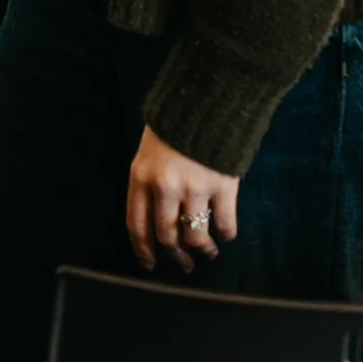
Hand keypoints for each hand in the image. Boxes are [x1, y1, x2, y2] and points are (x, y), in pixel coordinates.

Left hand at [125, 127, 239, 275]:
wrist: (205, 96)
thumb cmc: (174, 125)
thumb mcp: (148, 152)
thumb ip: (148, 184)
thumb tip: (155, 224)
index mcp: (141, 176)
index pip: (137, 225)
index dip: (143, 251)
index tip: (151, 265)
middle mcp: (165, 186)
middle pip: (167, 237)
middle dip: (176, 257)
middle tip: (184, 265)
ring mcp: (194, 187)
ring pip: (196, 237)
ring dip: (202, 251)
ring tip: (207, 252)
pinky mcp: (222, 185)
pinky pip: (224, 224)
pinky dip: (226, 234)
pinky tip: (225, 232)